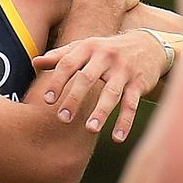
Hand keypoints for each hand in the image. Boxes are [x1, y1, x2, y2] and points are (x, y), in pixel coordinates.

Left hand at [33, 29, 167, 141]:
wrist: (148, 44)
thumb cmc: (107, 50)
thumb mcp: (85, 47)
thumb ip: (60, 56)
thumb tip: (34, 63)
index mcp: (88, 47)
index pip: (68, 64)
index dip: (57, 82)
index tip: (47, 101)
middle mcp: (106, 57)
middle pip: (87, 78)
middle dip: (74, 98)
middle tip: (62, 119)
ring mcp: (124, 71)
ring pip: (111, 93)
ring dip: (101, 112)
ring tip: (90, 129)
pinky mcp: (139, 84)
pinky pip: (132, 105)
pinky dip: (125, 122)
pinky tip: (117, 138)